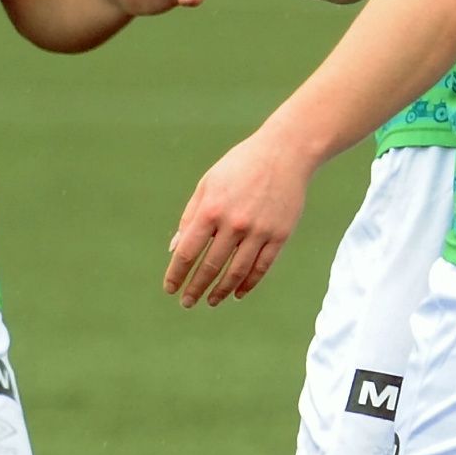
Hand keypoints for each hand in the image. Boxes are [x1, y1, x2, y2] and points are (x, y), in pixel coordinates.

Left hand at [164, 132, 309, 306]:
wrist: (285, 152)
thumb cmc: (240, 166)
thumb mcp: (208, 183)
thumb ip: (191, 216)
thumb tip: (176, 250)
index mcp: (211, 209)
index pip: (188, 252)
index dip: (177, 274)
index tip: (170, 288)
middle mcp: (234, 223)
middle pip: (210, 267)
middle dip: (196, 288)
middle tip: (187, 302)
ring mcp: (259, 231)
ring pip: (236, 272)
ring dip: (220, 291)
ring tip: (210, 301)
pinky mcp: (280, 235)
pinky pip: (261, 267)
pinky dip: (248, 283)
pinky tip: (237, 293)